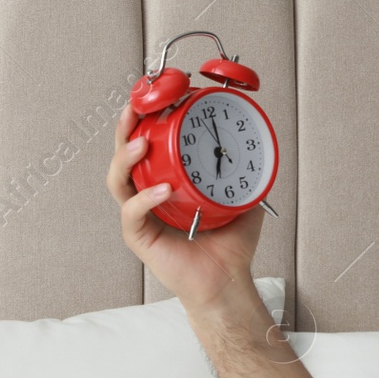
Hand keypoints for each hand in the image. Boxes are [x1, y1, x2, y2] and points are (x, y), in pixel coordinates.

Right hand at [108, 102, 263, 310]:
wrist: (229, 280)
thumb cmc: (231, 242)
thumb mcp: (244, 195)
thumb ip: (247, 169)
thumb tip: (260, 140)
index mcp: (166, 181)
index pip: (147, 145)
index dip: (145, 121)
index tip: (152, 97)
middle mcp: (147, 195)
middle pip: (123, 156)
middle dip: (125, 130)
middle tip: (133, 110)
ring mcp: (141, 216)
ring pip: (118, 181)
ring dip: (126, 158)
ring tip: (141, 143)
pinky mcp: (140, 238)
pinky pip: (134, 214)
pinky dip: (146, 198)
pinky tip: (163, 188)